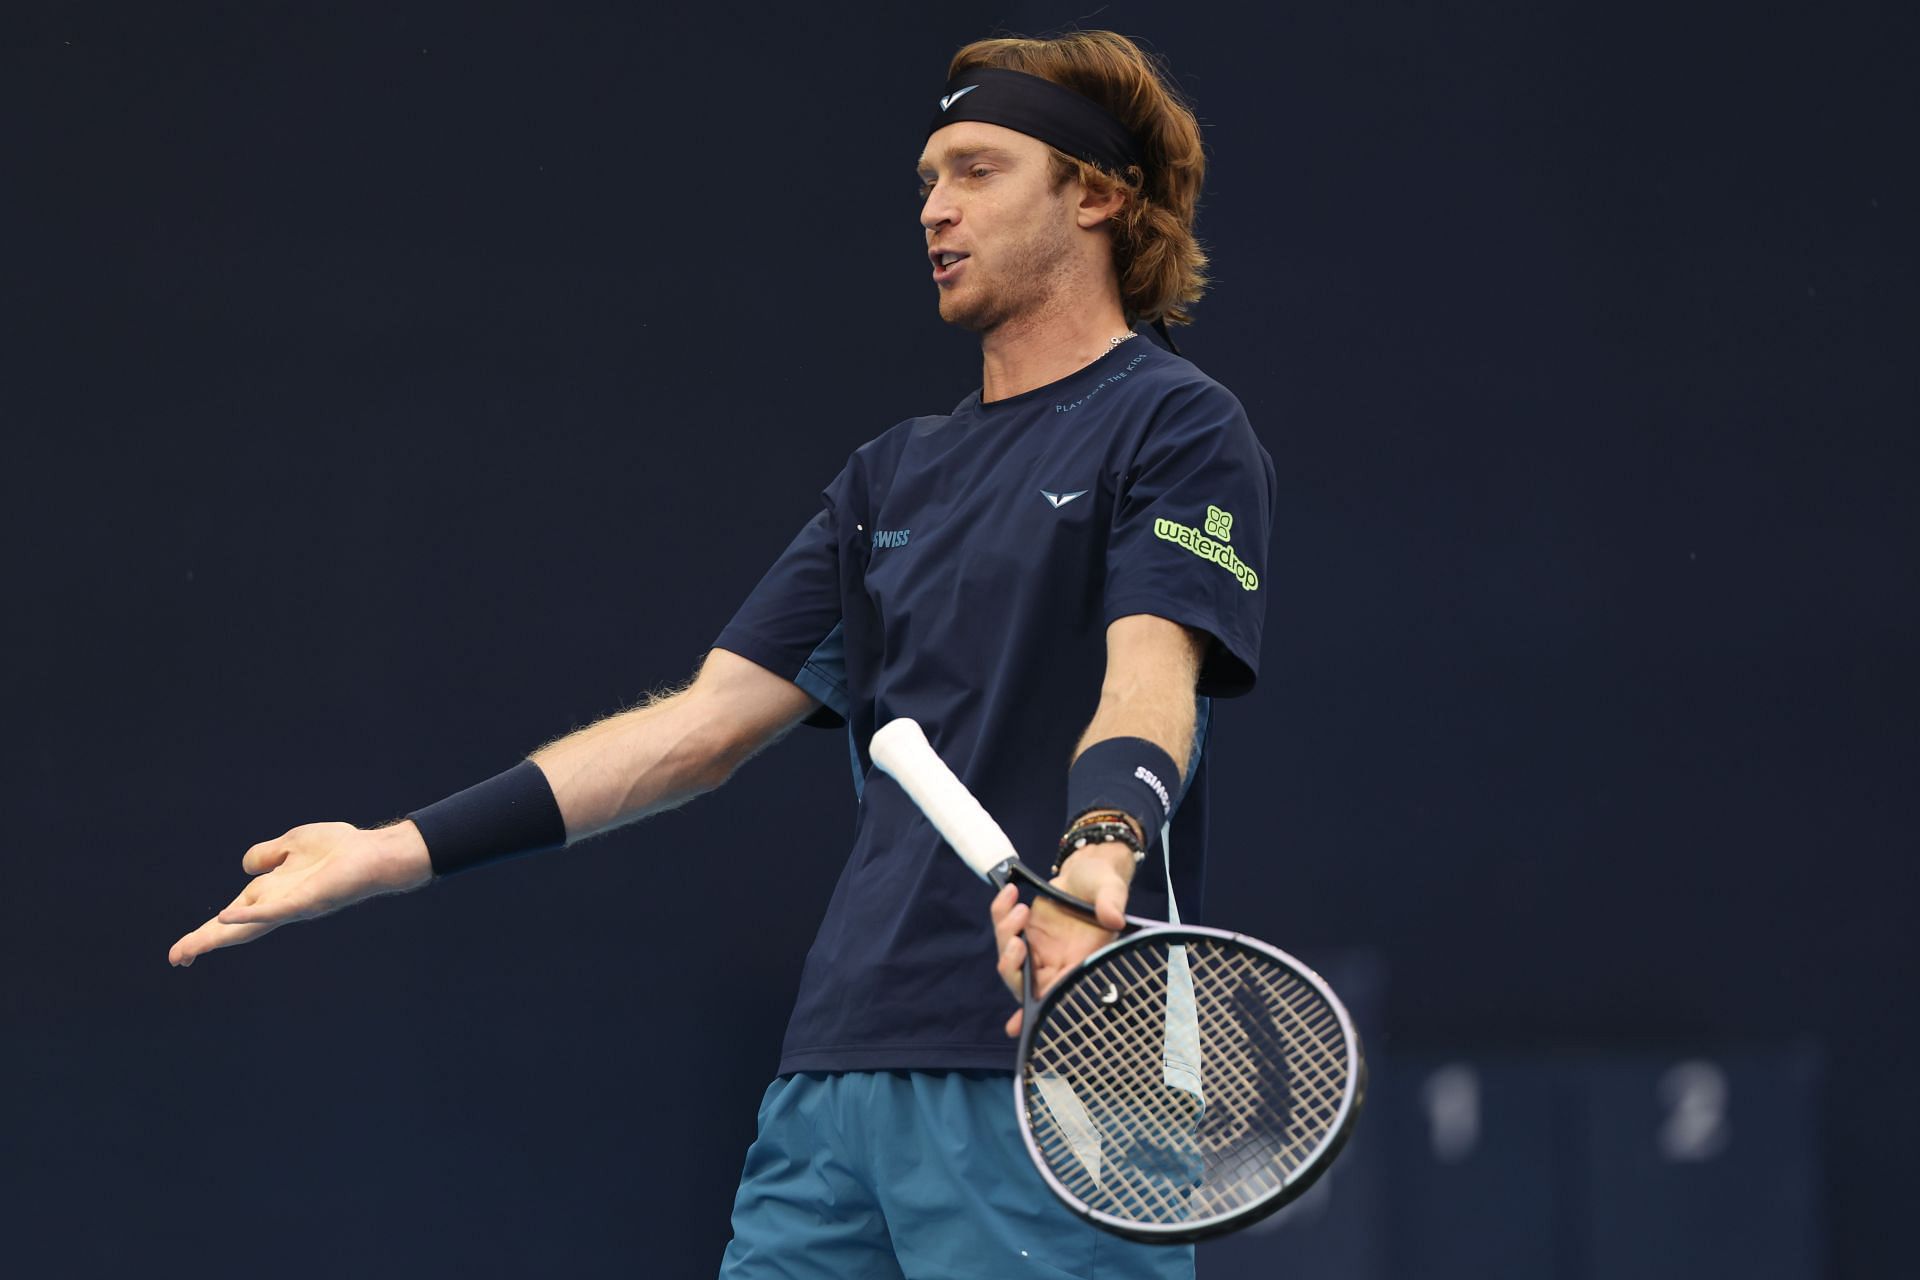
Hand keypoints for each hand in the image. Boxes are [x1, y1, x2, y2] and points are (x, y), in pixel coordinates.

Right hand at [169, 821, 433, 966]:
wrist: (372, 853)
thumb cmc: (338, 849)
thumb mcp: (291, 845)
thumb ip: (266, 856)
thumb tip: (247, 868)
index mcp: (271, 893)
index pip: (232, 916)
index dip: (208, 931)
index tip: (181, 953)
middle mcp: (277, 904)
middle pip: (233, 929)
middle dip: (204, 942)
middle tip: (176, 959)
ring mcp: (290, 905)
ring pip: (247, 926)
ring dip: (217, 937)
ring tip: (189, 950)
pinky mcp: (305, 901)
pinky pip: (273, 911)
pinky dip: (248, 915)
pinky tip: (225, 917)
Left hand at [989, 840, 1134, 1037]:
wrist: (1089, 870)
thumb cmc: (1104, 884)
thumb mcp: (1111, 890)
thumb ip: (1112, 904)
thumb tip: (1114, 918)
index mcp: (1080, 960)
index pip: (1057, 989)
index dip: (1041, 1003)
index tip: (1026, 1008)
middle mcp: (1056, 960)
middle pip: (1024, 982)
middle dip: (1013, 967)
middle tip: (1017, 941)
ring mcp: (1038, 947)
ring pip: (1009, 957)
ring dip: (1006, 933)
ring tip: (1020, 908)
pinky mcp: (1025, 929)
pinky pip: (1004, 928)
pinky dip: (1000, 912)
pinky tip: (1010, 892)